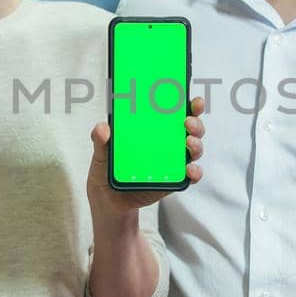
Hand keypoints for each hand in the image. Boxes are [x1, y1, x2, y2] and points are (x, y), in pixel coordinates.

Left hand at [86, 97, 205, 217]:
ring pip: (194, 149)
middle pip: (191, 128)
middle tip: (187, 121)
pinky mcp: (174, 180)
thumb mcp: (102, 152)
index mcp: (153, 128)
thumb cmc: (108, 168)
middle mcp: (167, 142)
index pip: (175, 111)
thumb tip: (102, 128)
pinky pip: (190, 175)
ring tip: (189, 142)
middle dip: (195, 122)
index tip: (191, 99)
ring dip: (196, 144)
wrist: (108, 197)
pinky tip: (189, 169)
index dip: (187, 104)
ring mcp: (173, 161)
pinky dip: (194, 172)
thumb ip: (100, 139)